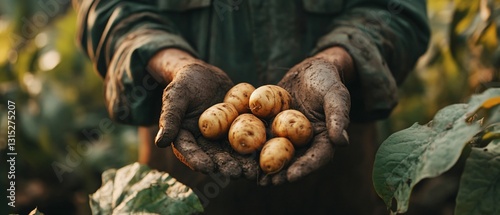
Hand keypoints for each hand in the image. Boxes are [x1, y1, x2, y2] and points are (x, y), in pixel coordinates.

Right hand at [148, 49, 258, 178]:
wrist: (203, 74)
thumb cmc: (183, 83)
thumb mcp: (175, 96)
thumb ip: (169, 118)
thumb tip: (161, 142)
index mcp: (186, 139)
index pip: (190, 153)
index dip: (198, 161)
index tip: (208, 168)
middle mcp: (205, 143)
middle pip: (215, 157)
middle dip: (226, 166)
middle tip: (236, 172)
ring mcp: (223, 137)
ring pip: (234, 152)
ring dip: (244, 162)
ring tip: (254, 169)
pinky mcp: (239, 129)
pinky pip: (249, 137)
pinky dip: (257, 145)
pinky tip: (268, 151)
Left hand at [261, 47, 352, 184]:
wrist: (310, 69)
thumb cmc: (327, 80)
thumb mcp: (336, 95)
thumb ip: (338, 117)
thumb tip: (342, 142)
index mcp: (325, 139)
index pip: (316, 157)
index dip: (304, 168)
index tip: (291, 176)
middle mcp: (305, 141)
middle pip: (294, 161)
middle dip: (280, 173)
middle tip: (267, 183)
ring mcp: (287, 134)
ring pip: (276, 153)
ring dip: (264, 165)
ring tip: (250, 175)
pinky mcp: (273, 125)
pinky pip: (262, 136)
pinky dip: (252, 145)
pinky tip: (238, 153)